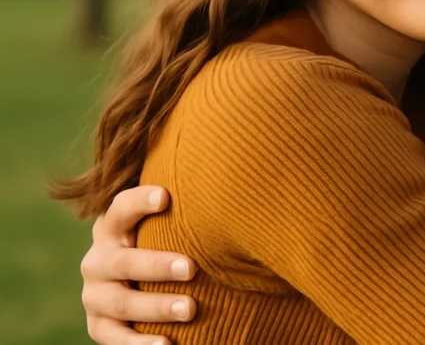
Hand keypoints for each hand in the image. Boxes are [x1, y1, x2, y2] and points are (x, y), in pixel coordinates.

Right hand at [81, 186, 196, 344]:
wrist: (134, 281)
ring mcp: (95, 296)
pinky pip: (116, 339)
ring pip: (123, 303)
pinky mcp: (99, 326)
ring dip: (157, 307)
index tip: (167, 196)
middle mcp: (98, 260)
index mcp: (112, 227)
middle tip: (191, 267)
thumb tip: (238, 186)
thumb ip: (185, 208)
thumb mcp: (167, 222)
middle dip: (157, 265)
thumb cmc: (166, 239)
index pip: (120, 208)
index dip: (140, 202)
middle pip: (125, 262)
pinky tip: (168, 344)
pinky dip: (139, 344)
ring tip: (191, 309)